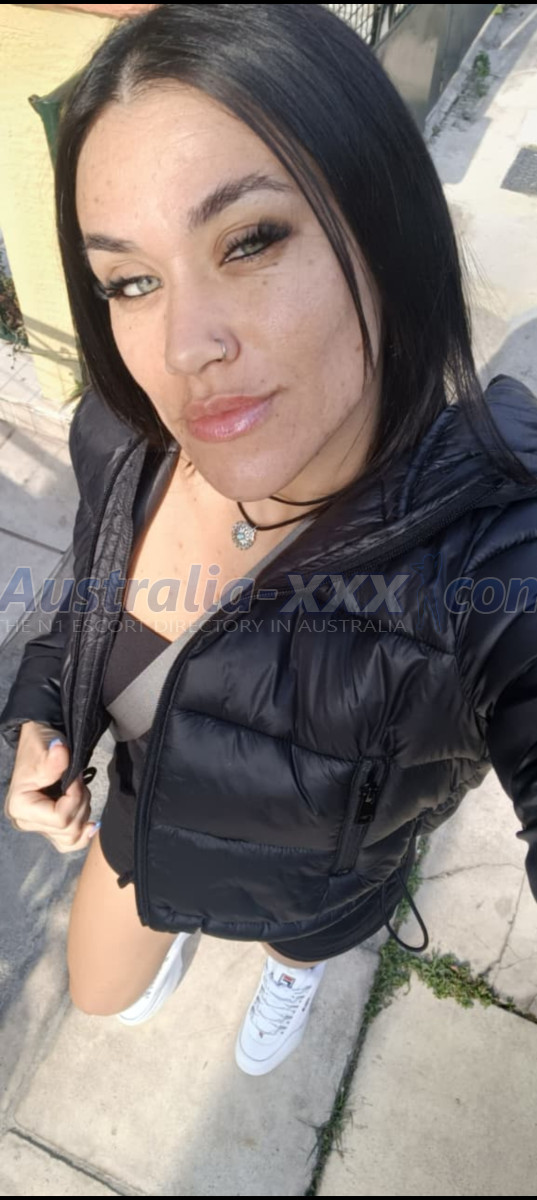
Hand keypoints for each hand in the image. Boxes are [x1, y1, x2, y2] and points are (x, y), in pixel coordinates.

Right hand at [3, 721, 96, 852]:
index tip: (76, 778)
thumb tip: (60, 751)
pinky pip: (70, 842)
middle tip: (79, 782)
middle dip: (81, 804)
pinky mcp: (50, 827)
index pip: (60, 818)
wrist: (42, 744)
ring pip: (72, 838)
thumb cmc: (40, 745)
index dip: (75, 798)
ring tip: (79, 792)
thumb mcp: (45, 748)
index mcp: (20, 807)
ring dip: (83, 813)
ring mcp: (38, 826)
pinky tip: (92, 824)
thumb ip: (54, 758)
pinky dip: (83, 834)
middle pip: (68, 830)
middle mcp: (26, 822)